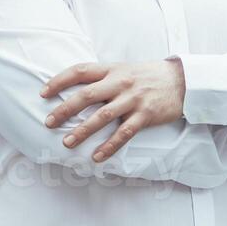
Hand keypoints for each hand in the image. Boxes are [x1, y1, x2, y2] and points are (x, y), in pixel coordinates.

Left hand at [40, 60, 185, 161]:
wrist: (182, 80)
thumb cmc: (148, 75)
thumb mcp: (123, 69)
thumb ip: (102, 77)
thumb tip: (74, 90)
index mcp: (111, 69)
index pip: (80, 71)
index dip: (60, 81)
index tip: (44, 93)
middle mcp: (120, 83)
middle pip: (86, 95)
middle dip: (65, 109)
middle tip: (48, 122)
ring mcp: (133, 99)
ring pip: (102, 116)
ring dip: (82, 130)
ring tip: (66, 142)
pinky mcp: (145, 116)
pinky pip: (124, 133)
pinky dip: (109, 146)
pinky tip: (97, 156)